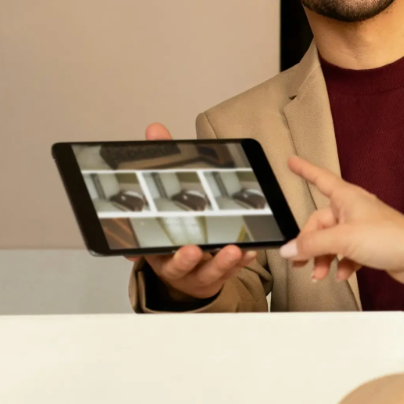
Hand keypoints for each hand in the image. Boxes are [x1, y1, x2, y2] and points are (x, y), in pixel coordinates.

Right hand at [126, 122, 256, 301]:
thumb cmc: (173, 227)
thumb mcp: (164, 197)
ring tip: (234, 249)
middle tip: (194, 250)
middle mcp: (175, 263)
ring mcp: (198, 271)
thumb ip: (160, 163)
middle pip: (178, 266)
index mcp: (155, 246)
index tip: (177, 247)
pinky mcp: (219, 273)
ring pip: (208, 271)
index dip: (163, 250)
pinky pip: (231, 271)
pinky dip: (241, 261)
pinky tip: (250, 250)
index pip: (153, 250)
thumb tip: (155, 130)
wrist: (184, 265)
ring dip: (221, 262)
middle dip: (186, 260)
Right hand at [278, 156, 403, 286]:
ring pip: (332, 241)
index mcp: (346, 197)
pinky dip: (342, 264)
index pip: (320, 178)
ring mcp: (361, 228)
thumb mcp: (343, 239)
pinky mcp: (370, 246)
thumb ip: (313, 244)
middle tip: (300, 262)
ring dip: (324, 259)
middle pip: (320, 223)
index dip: (304, 170)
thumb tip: (288, 248)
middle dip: (310, 244)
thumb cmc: (389, 237)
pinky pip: (347, 253)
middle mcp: (353, 210)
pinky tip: (342, 275)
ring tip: (321, 274)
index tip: (291, 162)